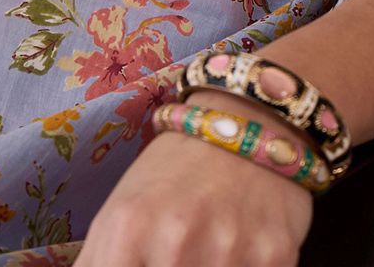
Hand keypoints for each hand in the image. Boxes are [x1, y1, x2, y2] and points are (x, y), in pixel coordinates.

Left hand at [76, 125, 313, 266]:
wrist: (248, 122)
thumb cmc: (175, 172)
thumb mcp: (120, 212)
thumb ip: (96, 264)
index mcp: (128, 230)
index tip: (140, 262)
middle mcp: (175, 244)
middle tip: (176, 251)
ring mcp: (228, 255)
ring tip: (205, 250)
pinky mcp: (276, 260)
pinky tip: (239, 252)